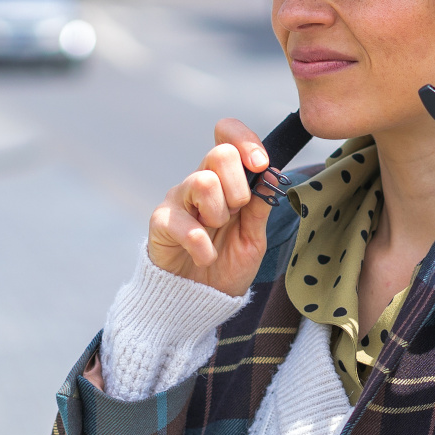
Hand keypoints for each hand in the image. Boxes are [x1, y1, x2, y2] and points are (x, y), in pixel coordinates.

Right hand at [146, 119, 274, 296]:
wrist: (200, 299)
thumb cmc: (226, 264)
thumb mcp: (253, 238)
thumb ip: (260, 207)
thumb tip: (272, 174)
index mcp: (225, 179)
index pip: (228, 135)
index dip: (246, 141)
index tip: (261, 165)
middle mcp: (200, 182)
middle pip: (220, 153)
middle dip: (239, 187)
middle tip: (236, 214)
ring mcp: (178, 199)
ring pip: (204, 181)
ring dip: (219, 213)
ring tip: (216, 234)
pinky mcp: (162, 222)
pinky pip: (184, 221)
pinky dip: (202, 245)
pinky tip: (205, 257)